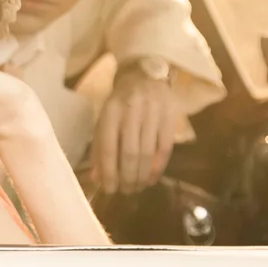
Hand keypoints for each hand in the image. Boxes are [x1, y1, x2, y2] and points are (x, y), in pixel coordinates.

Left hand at [91, 67, 177, 194]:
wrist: (145, 75)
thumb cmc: (120, 102)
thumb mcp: (104, 119)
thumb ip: (99, 147)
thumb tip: (96, 178)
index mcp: (111, 111)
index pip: (108, 146)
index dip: (109, 172)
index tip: (109, 189)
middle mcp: (131, 110)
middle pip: (129, 152)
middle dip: (127, 177)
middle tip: (126, 191)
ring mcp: (153, 112)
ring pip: (147, 152)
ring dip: (142, 175)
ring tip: (137, 188)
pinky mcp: (170, 116)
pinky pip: (164, 148)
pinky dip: (158, 167)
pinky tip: (151, 178)